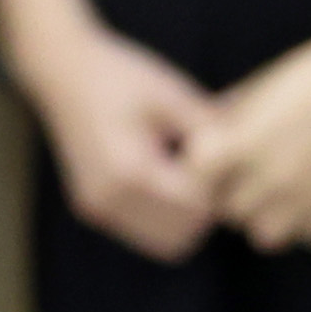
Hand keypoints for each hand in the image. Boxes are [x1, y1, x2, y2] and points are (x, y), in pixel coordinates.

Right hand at [14, 23, 224, 264]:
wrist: (60, 69)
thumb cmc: (117, 74)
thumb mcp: (170, 93)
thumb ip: (209, 127)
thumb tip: (250, 148)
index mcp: (130, 171)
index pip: (195, 209)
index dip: (216, 190)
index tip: (223, 161)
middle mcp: (110, 199)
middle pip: (181, 236)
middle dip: (202, 211)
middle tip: (208, 172)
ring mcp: (97, 207)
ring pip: (161, 241)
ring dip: (182, 218)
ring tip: (185, 174)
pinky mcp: (92, 206)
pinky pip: (140, 229)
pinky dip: (161, 214)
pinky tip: (163, 176)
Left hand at [189, 0, 310, 254]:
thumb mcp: (263, 87)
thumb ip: (228, 121)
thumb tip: (197, 145)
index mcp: (247, 142)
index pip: (197, 177)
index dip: (204, 168)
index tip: (217, 157)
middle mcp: (275, 177)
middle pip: (230, 211)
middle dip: (236, 192)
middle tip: (254, 170)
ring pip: (266, 235)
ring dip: (269, 215)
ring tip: (284, 187)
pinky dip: (310, 220)